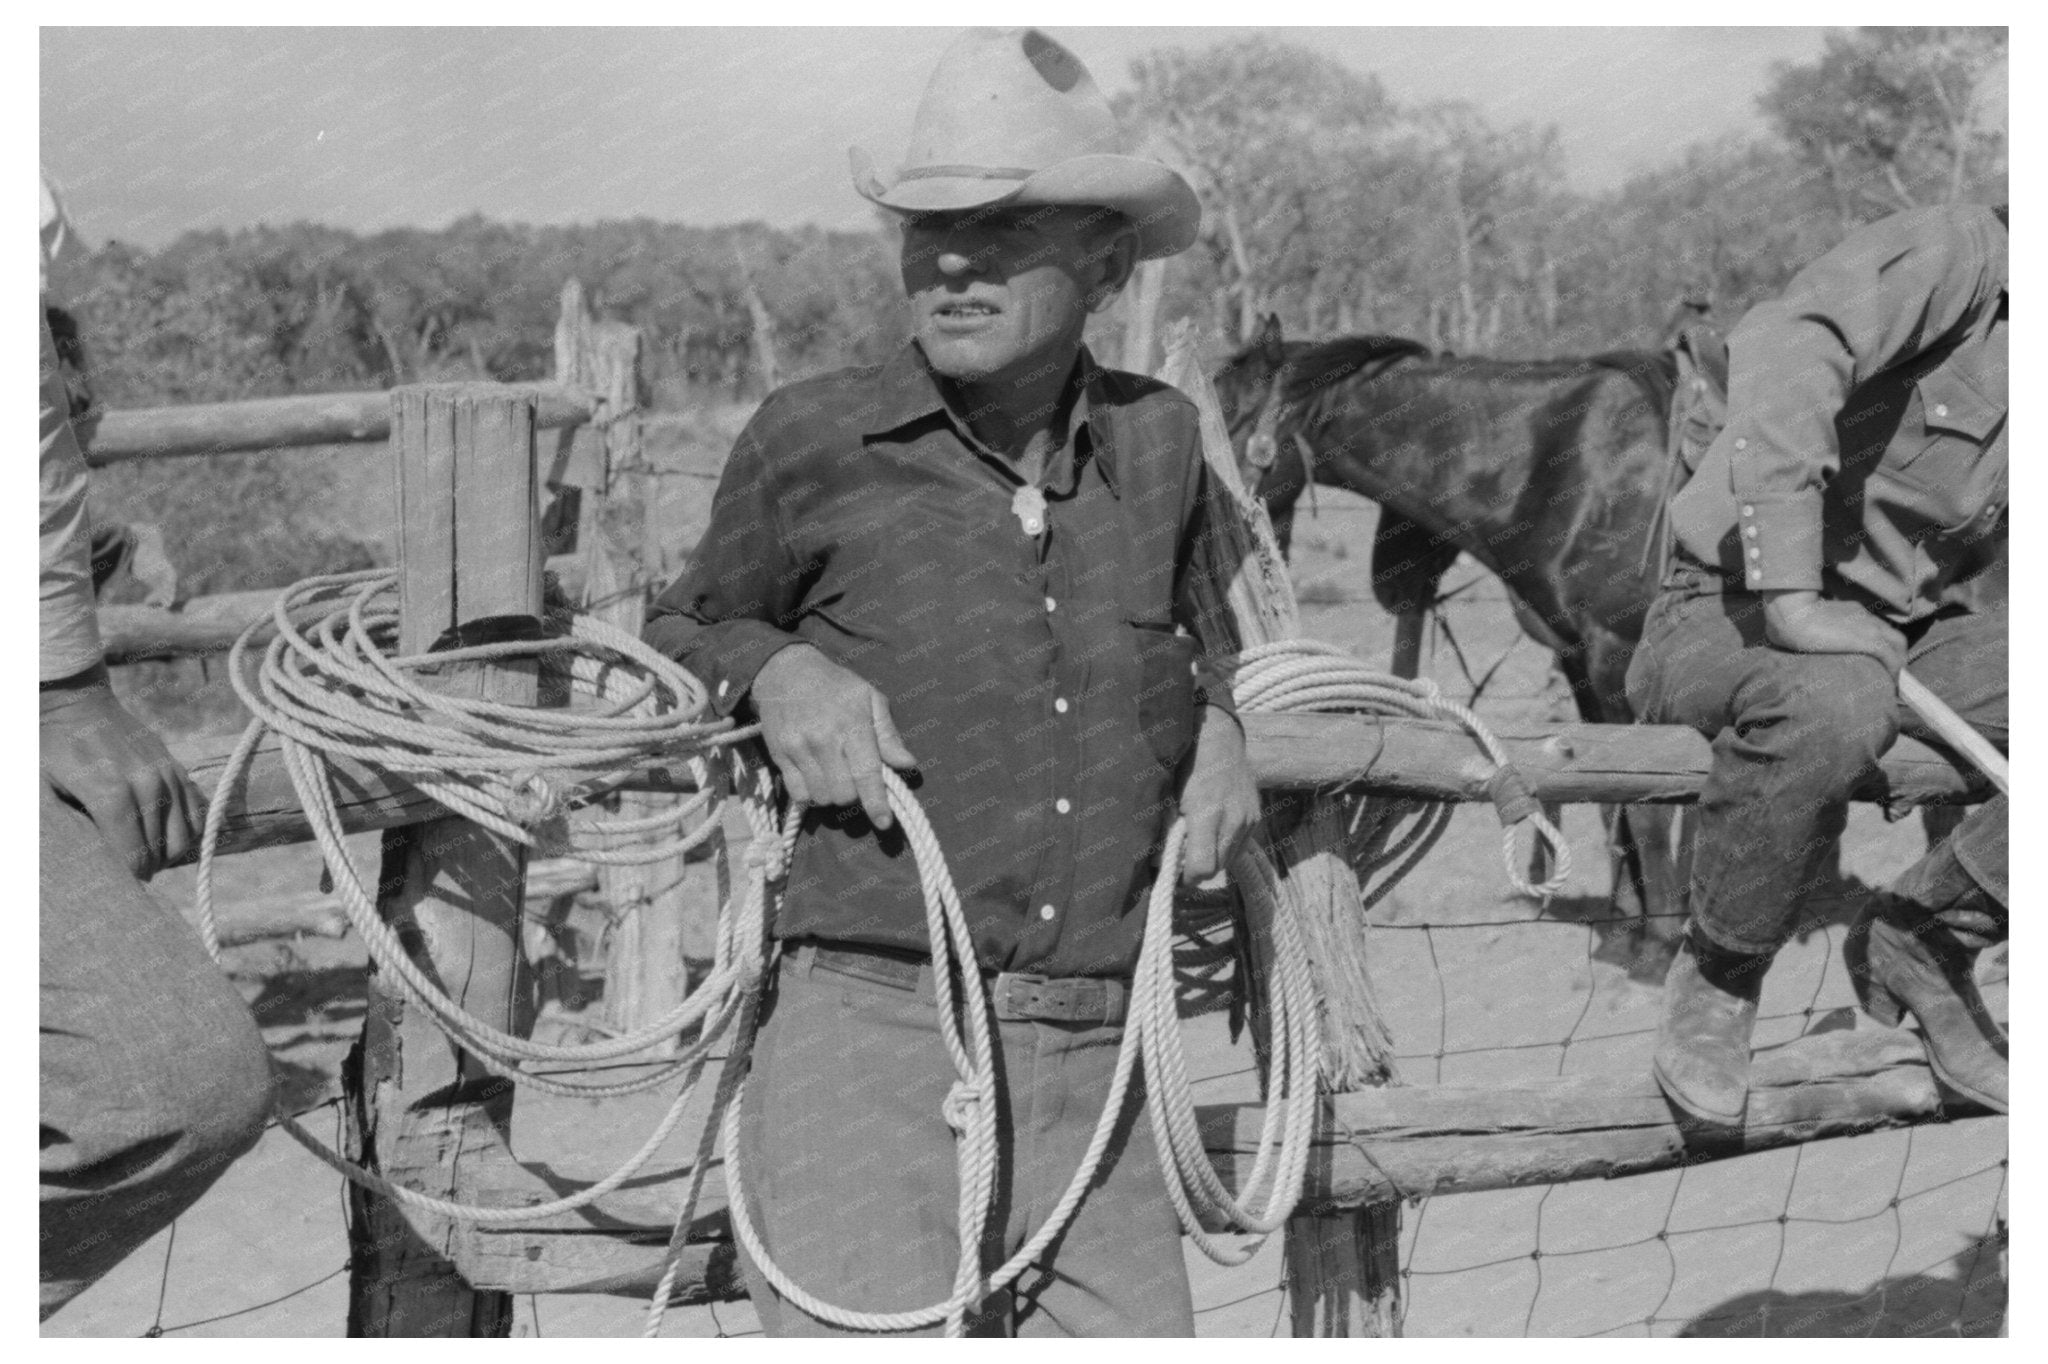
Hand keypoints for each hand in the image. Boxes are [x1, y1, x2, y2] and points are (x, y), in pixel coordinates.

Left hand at [40, 664, 204, 879]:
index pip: (133, 856)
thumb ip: (73, 830)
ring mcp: (166, 775)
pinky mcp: (177, 768)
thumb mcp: (47, 793)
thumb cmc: (51, 751)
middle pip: (160, 849)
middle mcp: (147, 785)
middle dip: (146, 869)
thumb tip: (96, 867)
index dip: (129, 878)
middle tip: (130, 876)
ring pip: (185, 834)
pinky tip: (167, 836)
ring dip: (168, 853)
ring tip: (149, 858)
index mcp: (110, 795)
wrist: (74, 705)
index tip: (120, 887)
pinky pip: (196, 811)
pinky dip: (187, 831)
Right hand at [750, 643, 916, 829]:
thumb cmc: (836, 686)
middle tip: (854, 778)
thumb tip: (907, 764)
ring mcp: (798, 749)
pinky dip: (810, 793)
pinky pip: (798, 793)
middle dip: (854, 795)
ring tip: (834, 774)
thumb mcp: (870, 699)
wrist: (786, 672)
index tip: (884, 822)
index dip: (876, 803)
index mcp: (851, 725)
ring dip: (832, 794)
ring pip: (821, 797)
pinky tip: (816, 776)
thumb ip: (888, 735)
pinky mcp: (779, 756)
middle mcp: (823, 739)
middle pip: (843, 794)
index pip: (866, 773)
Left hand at [1177, 706, 1261, 884]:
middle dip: (1198, 868)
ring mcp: (1249, 819)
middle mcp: (1234, 818)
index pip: (1203, 867)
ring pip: (1229, 860)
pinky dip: (1224, 846)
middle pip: (1217, 868)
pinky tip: (1212, 830)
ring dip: (1212, 858)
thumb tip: (1155, 862)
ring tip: (1197, 841)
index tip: (1173, 874)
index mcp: (1207, 811)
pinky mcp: (1256, 817)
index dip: (1186, 877)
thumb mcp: (1168, 795)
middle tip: (1181, 858)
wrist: (1219, 739)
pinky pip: (1239, 846)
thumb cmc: (1185, 765)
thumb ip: (1164, 830)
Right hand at [1760, 589, 1905, 677]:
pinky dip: (1893, 670)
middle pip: (1895, 638)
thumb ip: (1818, 626)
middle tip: (1889, 675)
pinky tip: (1887, 683)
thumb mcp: (1810, 619)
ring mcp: (1869, 628)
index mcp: (1852, 611)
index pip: (1877, 628)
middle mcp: (1865, 618)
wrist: (1791, 613)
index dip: (1882, 646)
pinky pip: (1891, 658)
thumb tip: (1809, 638)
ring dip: (1897, 665)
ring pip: (1898, 647)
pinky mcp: (1868, 641)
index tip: (1877, 662)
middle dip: (1896, 657)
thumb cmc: (1788, 617)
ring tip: (1889, 682)